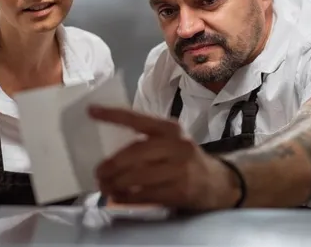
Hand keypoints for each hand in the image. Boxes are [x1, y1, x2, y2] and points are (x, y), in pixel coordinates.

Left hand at [89, 106, 240, 210]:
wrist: (219, 182)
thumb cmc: (186, 160)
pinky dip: (127, 198)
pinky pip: (145, 195)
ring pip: (138, 176)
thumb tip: (108, 151)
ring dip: (116, 183)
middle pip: (135, 152)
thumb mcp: (171, 143)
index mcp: (170, 129)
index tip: (91, 111)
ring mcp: (180, 169)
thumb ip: (147, 142)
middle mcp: (176, 145)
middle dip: (112, 164)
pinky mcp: (180, 191)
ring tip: (105, 186)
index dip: (113, 115)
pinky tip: (119, 197)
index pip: (137, 119)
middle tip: (98, 172)